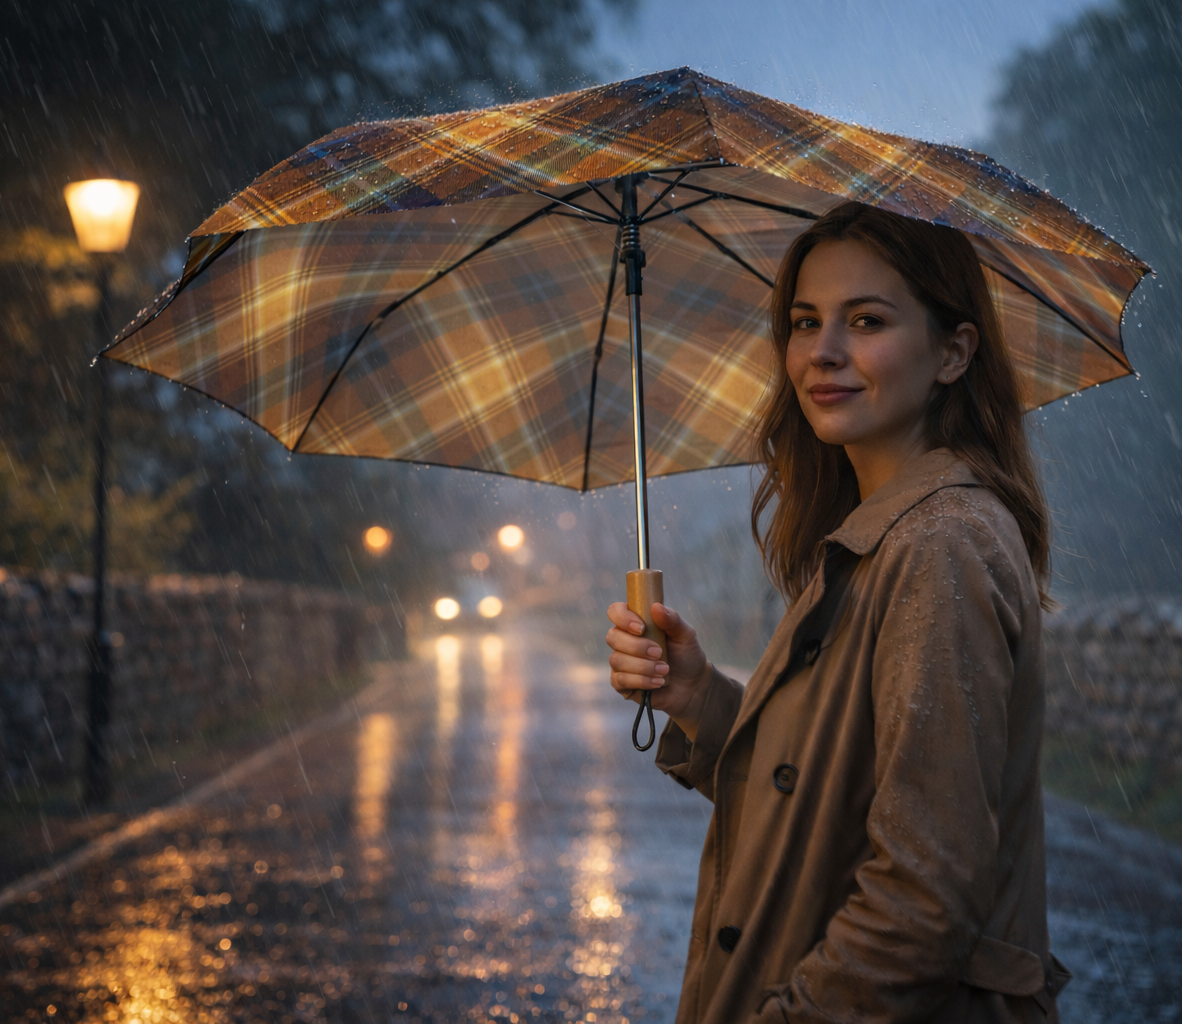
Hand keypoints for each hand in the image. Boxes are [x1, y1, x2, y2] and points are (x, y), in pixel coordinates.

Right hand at [605, 602, 711, 740]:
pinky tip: (658, 682)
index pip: (615, 611)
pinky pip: (620, 680)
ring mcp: (620, 662)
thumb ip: (672, 620)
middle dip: (637, 646)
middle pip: (612, 637)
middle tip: (659, 653)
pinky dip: (641, 681)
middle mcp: (623, 640)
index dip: (623, 618)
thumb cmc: (686, 654)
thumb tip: (656, 607)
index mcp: (635, 622)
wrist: (692, 684)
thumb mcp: (685, 635)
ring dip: (643, 666)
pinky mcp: (621, 683)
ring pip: (616, 660)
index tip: (641, 628)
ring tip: (665, 670)